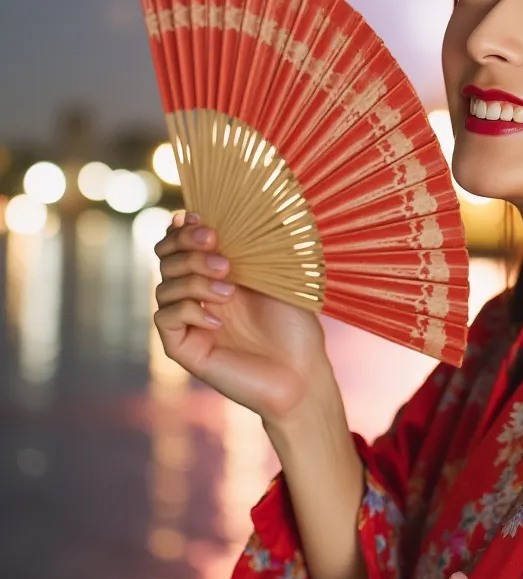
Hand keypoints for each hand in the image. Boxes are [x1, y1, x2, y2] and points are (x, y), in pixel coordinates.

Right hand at [153, 210, 333, 423]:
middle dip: (185, 245)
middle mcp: (197, 295)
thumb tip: (245, 204)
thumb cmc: (296, 325)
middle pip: (165, 258)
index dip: (182, 228)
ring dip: (194, 278)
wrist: (302, 373)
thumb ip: (257, 243)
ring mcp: (189, 322)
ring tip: (229, 290)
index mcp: (216, 274)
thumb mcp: (279, 273)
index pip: (179, 242)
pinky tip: (219, 318)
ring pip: (164, 286)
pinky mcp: (184, 349)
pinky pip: (165, 319)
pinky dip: (188, 310)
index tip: (201, 218)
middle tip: (217, 245)